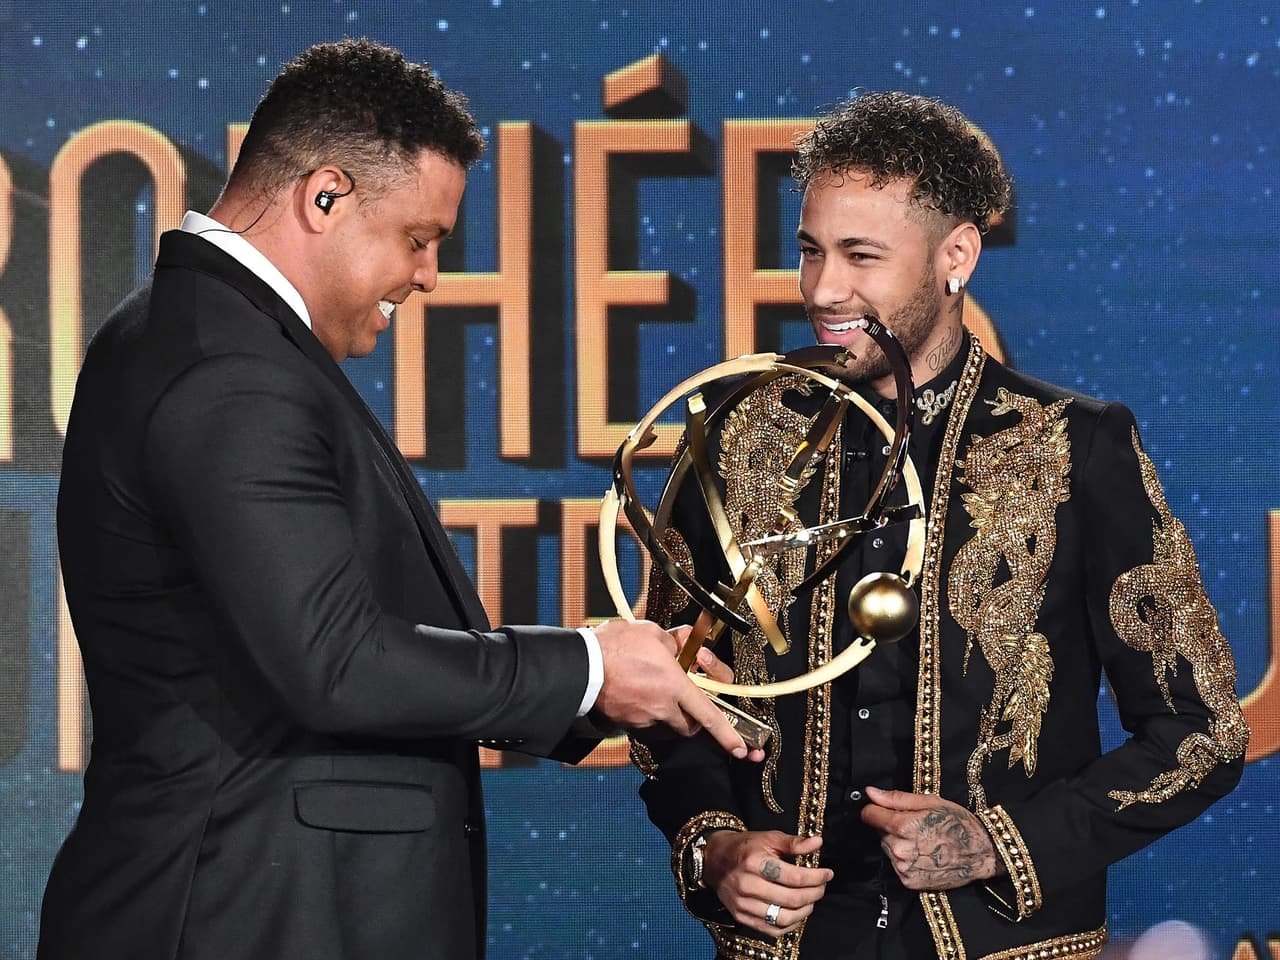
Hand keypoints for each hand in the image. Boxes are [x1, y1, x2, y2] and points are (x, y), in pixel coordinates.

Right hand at [593, 620, 759, 760]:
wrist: (581, 666)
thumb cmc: (616, 646)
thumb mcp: (653, 634)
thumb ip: (674, 644)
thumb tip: (681, 648)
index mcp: (675, 686)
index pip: (709, 715)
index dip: (727, 735)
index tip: (741, 750)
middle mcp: (662, 708)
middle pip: (690, 725)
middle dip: (694, 718)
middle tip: (690, 699)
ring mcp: (643, 719)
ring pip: (666, 722)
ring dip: (668, 710)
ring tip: (653, 686)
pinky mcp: (626, 723)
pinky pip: (644, 720)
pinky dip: (645, 708)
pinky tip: (634, 690)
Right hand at [702, 830, 831, 936]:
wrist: (714, 860)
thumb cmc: (745, 847)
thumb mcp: (768, 837)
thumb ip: (794, 842)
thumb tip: (818, 843)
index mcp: (755, 862)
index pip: (794, 877)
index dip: (816, 877)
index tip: (828, 874)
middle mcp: (748, 885)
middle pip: (791, 899)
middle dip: (814, 894)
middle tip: (822, 887)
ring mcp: (743, 904)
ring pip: (783, 918)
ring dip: (805, 911)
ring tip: (811, 900)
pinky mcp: (741, 916)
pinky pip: (772, 929)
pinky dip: (790, 925)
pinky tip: (797, 913)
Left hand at [859, 786, 1003, 890]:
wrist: (982, 854)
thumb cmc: (958, 823)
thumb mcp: (930, 802)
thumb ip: (896, 798)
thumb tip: (870, 792)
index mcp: (903, 826)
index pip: (869, 815)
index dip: (875, 809)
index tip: (884, 808)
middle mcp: (900, 849)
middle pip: (879, 832)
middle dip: (891, 827)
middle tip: (916, 826)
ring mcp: (904, 868)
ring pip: (888, 849)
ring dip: (898, 843)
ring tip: (923, 841)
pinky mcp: (909, 882)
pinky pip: (897, 865)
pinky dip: (905, 859)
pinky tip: (924, 855)